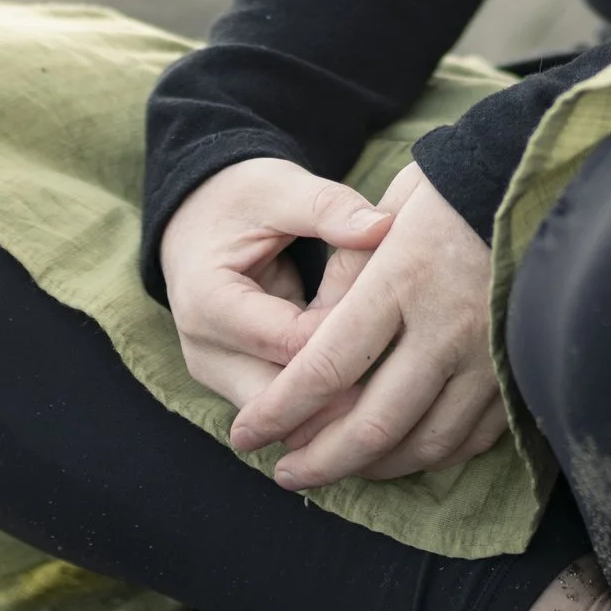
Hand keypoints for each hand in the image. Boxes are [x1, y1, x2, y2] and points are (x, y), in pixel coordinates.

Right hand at [159, 157, 390, 422]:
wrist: (197, 218)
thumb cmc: (242, 199)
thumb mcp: (281, 189)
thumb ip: (328, 208)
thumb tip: (383, 227)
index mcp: (209, 301)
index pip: (289, 342)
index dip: (347, 334)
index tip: (401, 317)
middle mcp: (206, 351)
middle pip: (284, 401)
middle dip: (346, 393)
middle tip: (413, 375)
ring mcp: (219, 376)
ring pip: (286, 421)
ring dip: (338, 408)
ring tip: (399, 388)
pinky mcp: (238, 386)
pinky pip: (288, 414)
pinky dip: (327, 404)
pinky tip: (374, 391)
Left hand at [227, 163, 506, 491]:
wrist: (541, 181)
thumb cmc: (452, 188)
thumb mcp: (388, 209)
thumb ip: (346, 275)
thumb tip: (310, 343)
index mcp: (402, 278)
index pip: (326, 366)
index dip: (279, 410)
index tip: (245, 434)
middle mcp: (446, 326)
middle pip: (373, 423)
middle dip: (320, 461)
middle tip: (286, 474)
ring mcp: (488, 355)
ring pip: (424, 444)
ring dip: (373, 467)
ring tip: (337, 468)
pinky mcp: (518, 370)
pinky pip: (471, 438)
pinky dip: (430, 455)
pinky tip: (400, 452)